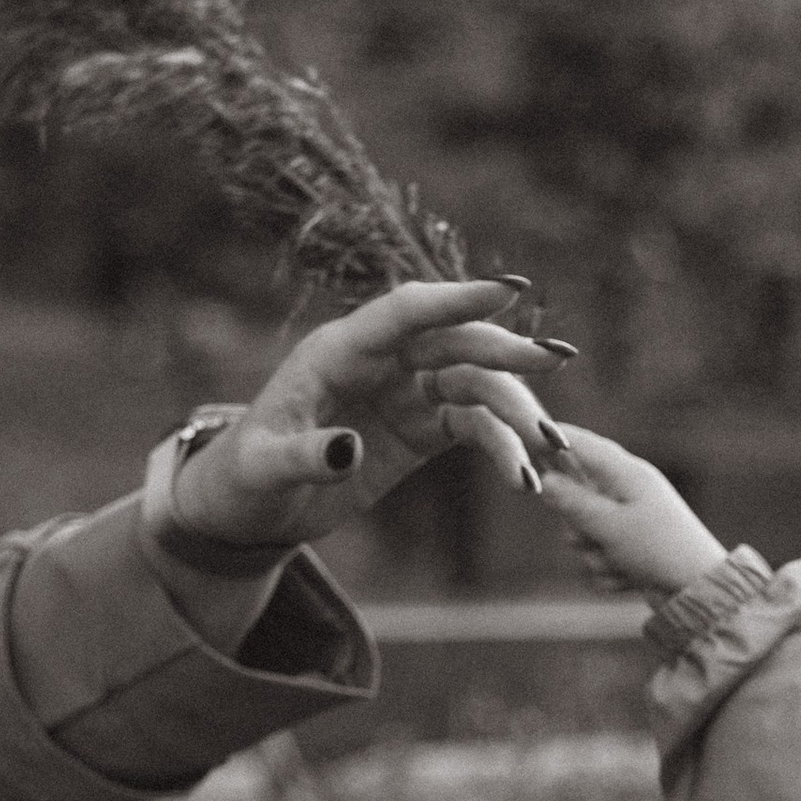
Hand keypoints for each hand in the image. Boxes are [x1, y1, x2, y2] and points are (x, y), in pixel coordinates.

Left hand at [169, 277, 565, 552]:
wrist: (250, 509)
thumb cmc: (245, 477)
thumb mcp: (262, 469)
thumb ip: (302, 456)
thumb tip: (347, 451)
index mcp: (339, 351)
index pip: (405, 312)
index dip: (456, 298)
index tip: (509, 292)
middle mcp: (380, 362)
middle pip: (454, 343)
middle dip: (506, 352)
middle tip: (556, 360)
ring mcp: (404, 393)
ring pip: (474, 386)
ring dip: (515, 410)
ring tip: (550, 446)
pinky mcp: (419, 429)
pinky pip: (472, 428)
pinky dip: (502, 448)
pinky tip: (525, 477)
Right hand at [538, 423, 728, 601]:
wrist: (698, 593)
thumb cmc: (659, 551)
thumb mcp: (610, 525)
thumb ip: (573, 503)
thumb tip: (544, 480)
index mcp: (628, 475)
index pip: (583, 446)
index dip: (554, 440)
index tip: (526, 438)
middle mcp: (628, 494)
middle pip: (576, 498)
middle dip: (578, 526)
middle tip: (592, 537)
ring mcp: (630, 523)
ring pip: (584, 535)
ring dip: (595, 556)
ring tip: (619, 563)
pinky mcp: (631, 550)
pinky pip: (599, 558)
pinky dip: (610, 571)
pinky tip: (630, 578)